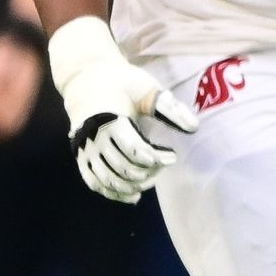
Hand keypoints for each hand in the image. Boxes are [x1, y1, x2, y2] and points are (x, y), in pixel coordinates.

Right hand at [46, 16, 195, 202]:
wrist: (86, 79)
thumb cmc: (122, 83)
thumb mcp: (147, 89)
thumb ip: (170, 108)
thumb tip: (194, 128)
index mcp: (110, 120)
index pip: (135, 151)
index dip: (157, 158)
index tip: (172, 155)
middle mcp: (93, 137)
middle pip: (124, 168)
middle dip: (149, 172)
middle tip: (163, 165)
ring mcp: (85, 148)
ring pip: (108, 179)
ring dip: (133, 186)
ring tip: (151, 181)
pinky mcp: (81, 156)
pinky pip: (94, 181)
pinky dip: (112, 192)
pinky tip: (132, 196)